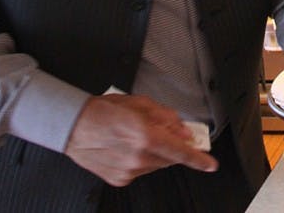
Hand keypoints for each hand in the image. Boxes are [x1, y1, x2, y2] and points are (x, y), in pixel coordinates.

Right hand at [64, 94, 217, 185]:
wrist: (72, 126)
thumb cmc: (102, 111)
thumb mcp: (140, 103)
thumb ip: (167, 117)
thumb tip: (183, 130)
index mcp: (145, 136)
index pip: (180, 152)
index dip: (199, 159)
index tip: (210, 164)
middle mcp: (138, 157)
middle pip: (170, 157)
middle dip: (172, 146)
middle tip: (162, 132)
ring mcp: (128, 170)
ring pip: (156, 165)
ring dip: (155, 153)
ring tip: (137, 137)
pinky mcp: (120, 179)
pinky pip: (141, 170)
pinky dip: (141, 160)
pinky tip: (128, 148)